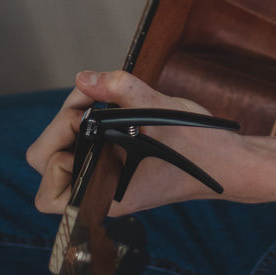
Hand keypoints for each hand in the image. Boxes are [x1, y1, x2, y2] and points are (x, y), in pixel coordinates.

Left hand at [27, 71, 248, 216]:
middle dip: (60, 128)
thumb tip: (83, 77)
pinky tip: (108, 105)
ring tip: (97, 98)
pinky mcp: (116, 164)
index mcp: (106, 197)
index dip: (56, 148)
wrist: (228, 162)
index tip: (85, 117)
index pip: (47, 191)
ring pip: (64, 152)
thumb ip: (120, 90)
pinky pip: (84, 146)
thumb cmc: (200, 147)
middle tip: (88, 101)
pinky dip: (88, 122)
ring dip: (74, 122)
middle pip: (48, 166)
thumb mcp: (161, 111)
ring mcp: (107, 178)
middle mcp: (101, 192)